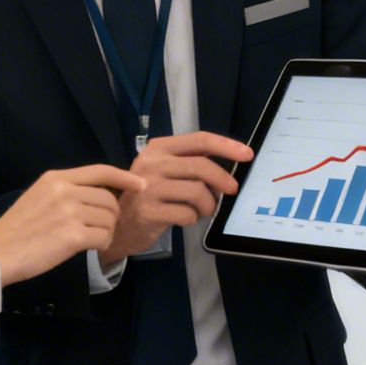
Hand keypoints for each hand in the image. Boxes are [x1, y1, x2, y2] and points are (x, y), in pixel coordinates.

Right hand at [0, 164, 144, 284]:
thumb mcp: (39, 196)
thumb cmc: (18, 228)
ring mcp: (69, 212)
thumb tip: (100, 196)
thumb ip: (67, 191)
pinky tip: (90, 247)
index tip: (141, 184)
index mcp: (57, 178)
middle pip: (109, 199)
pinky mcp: (73, 236)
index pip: (100, 171)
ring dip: (107, 232)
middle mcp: (65, 190)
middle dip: (111, 215)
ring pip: (109, 219)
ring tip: (91, 239)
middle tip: (100, 228)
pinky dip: (103, 244)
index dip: (125, 177)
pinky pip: (104, 237)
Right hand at [98, 132, 255, 266]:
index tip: (247, 154)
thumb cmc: (148, 195)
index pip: (199, 140)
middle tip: (231, 190)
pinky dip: (193, 218)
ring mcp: (147, 188)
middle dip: (223, 180)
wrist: (118, 223)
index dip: (227, 145)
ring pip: (198, 192)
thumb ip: (190, 163)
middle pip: (201, 166)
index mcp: (158, 148)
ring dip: (208, 205)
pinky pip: (187, 214)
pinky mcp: (148, 211)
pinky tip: (184, 218)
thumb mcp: (164, 171)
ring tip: (202, 210)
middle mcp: (151, 164)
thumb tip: (231, 163)